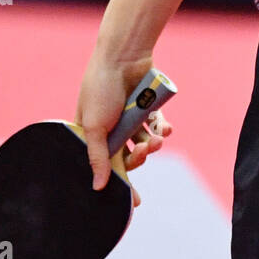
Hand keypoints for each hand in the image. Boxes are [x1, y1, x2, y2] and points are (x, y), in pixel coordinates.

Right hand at [74, 48, 173, 204]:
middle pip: (128, 155)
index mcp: (91, 135)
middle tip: (147, 152)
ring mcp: (129, 118)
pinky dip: (162, 129)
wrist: (123, 56)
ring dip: (153, 143)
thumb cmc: (101, 89)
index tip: (134, 201)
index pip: (106, 166)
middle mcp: (110, 128)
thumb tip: (98, 187)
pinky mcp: (146, 107)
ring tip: (157, 139)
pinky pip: (156, 126)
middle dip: (140, 157)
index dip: (120, 182)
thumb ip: (98, 158)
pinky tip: (167, 130)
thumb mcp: (94, 127)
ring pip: (144, 142)